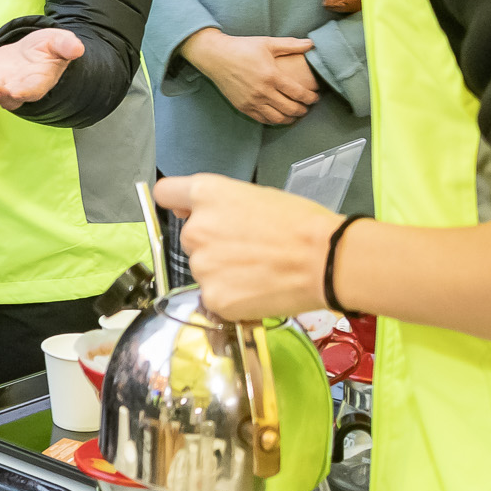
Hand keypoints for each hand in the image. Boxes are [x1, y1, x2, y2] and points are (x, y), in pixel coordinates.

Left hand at [0, 28, 83, 109]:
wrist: (30, 52)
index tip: (16, 91)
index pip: (31, 90)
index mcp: (39, 82)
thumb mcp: (59, 42)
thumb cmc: (47, 50)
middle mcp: (20, 89)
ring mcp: (3, 87)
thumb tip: (78, 48)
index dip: (23, 91)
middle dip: (0, 92)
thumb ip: (66, 46)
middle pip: (9, 96)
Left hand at [158, 171, 342, 321]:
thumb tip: (197, 214)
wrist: (325, 260)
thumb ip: (221, 205)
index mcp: (206, 194)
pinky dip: (232, 296)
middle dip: (212, 243)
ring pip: (203, 268)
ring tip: (258, 272)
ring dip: (222, 271)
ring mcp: (202, 266)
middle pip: (191, 237)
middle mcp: (195, 229)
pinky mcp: (213, 297)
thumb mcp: (257, 196)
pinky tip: (258, 290)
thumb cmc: (301, 223)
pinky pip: (214, 296)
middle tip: (248, 249)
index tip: (187, 211)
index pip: (165, 193)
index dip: (178, 204)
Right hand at [182, 29, 319, 125]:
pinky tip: (279, 116)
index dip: (310, 97)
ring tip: (296, 115)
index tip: (315, 97)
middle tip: (308, 107)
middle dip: (303, 110)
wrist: (215, 56)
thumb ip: (291, 45)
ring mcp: (251, 101)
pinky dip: (274, 120)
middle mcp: (262, 92)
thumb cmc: (242, 47)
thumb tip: (311, 43)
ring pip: (277, 118)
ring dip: (290, 119)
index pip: (298, 93)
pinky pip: (262, 119)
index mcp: (271, 76)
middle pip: (290, 109)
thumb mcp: (267, 43)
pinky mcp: (242, 107)